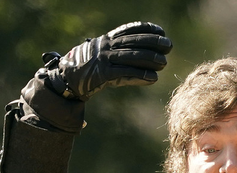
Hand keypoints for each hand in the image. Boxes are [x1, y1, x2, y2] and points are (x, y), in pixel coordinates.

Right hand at [51, 21, 172, 100]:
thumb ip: (120, 50)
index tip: (161, 32)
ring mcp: (104, 60)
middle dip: (153, 43)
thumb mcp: (103, 53)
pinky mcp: (102, 74)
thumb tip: (145, 52)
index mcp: (108, 39)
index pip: (130, 29)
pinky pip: (125, 74)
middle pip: (133, 42)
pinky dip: (140, 76)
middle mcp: (106, 46)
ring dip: (150, 59)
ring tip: (163, 63)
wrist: (68, 79)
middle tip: (168, 46)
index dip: (147, 29)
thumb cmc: (89, 66)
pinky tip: (153, 78)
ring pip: (131, 57)